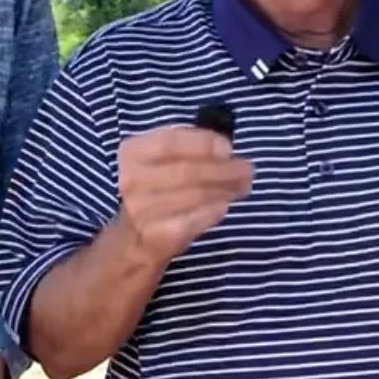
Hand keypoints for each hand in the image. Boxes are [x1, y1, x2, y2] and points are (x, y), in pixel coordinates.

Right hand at [117, 126, 252, 265]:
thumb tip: (224, 148)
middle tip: (247, 170)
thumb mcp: (158, 157)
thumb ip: (187, 144)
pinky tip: (225, 204)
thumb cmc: (153, 187)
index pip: (169, 142)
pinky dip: (215, 210)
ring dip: (226, 189)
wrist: (131, 236)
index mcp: (132, 153)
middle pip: (186, 171)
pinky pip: (197, 219)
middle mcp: (133, 181)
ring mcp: (145, 210)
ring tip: (242, 186)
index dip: (202, 143)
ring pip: (196, 196)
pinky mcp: (161, 235)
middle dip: (223, 170)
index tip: (228, 148)